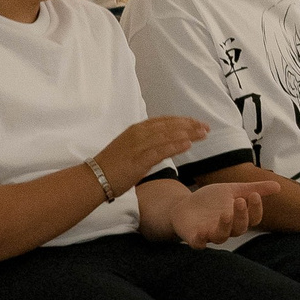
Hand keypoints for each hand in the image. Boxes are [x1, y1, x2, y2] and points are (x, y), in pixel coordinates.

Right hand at [92, 117, 209, 192]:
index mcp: (136, 129)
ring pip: (168, 136)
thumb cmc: (112, 166)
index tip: (196, 122)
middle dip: (189, 125)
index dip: (182, 120)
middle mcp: (139, 134)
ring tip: (203, 134)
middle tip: (206, 127)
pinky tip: (188, 144)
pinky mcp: (139, 160)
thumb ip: (146, 143)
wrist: (94, 178)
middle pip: (169, 126)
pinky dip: (175, 146)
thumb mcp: (130, 148)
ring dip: (188, 133)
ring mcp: (139, 146)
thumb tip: (162, 144)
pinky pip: (161, 150)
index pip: (164, 121)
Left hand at [163, 179, 278, 247]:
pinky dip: (201, 239)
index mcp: (238, 219)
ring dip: (225, 226)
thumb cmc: (211, 200)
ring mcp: (211, 235)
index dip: (255, 209)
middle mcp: (227, 229)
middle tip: (239, 200)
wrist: (184, 206)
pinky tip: (202, 231)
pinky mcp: (195, 239)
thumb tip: (278, 186)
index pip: (253, 218)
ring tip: (226, 214)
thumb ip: (253, 188)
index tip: (254, 195)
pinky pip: (199, 244)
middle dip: (241, 216)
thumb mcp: (233, 190)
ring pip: (222, 237)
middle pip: (239, 228)